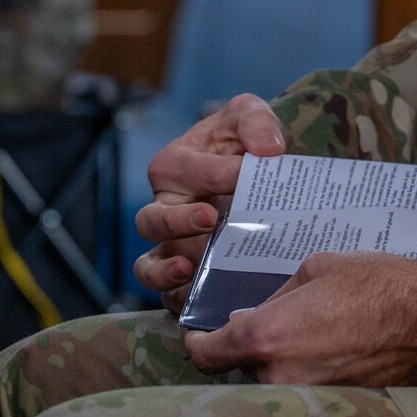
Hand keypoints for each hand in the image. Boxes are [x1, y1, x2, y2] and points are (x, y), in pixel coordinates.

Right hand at [132, 94, 286, 306]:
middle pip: (151, 221)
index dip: (215, 172)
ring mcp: (172, 245)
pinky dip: (181, 299)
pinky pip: (170, 294)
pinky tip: (203, 297)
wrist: (257, 172)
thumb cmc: (243, 141)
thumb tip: (269, 149)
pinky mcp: (187, 274)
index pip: (187, 170)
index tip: (244, 173)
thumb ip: (256, 121)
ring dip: (164, 271)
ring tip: (190, 268)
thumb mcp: (248, 116)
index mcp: (174, 165)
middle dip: (178, 222)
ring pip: (148, 265)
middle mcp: (165, 207)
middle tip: (212, 218)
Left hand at [183, 252, 416, 385]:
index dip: (198, 343)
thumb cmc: (377, 285)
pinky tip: (332, 346)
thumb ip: (275, 297)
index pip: (205, 356)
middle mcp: (277, 374)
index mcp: (264, 337)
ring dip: (282, 359)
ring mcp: (306, 395)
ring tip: (312, 330)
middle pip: (242, 367)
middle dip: (252, 345)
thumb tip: (252, 315)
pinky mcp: (334, 403)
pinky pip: (305, 386)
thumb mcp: (315, 270)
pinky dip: (309, 370)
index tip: (201, 334)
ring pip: (274, 378)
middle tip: (277, 320)